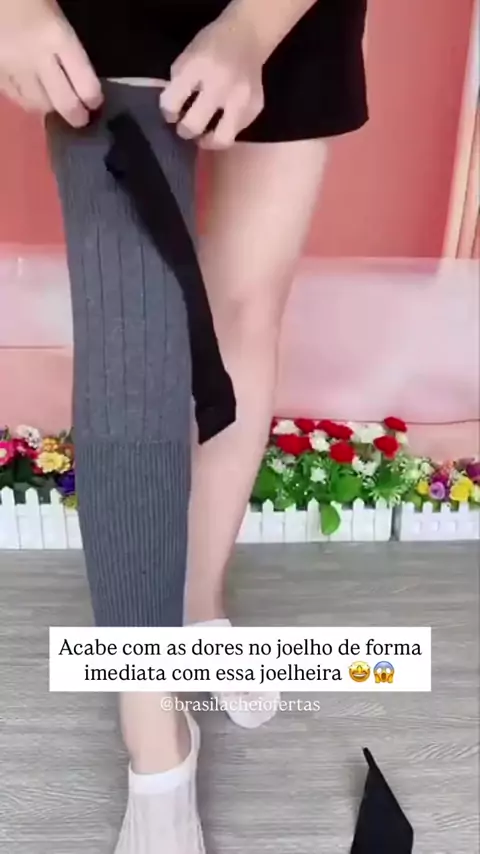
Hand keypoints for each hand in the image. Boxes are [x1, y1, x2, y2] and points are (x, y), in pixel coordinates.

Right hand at [0, 0, 101, 125]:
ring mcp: (13, 68)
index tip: (94, 101)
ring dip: (50, 106)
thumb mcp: (56, 14)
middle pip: (65, 104)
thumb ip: (68, 47)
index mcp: (58, 37)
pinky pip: (16, 98)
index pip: (86, 86)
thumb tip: (80, 81)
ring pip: (39, 106)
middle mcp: (37, 59)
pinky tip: (31, 90)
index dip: (94, 100)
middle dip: (76, 115)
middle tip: (80, 116)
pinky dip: (27, 99)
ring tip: (53, 100)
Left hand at [160, 14, 264, 148]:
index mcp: (196, 68)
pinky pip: (236, 131)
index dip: (168, 112)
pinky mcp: (255, 108)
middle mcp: (221, 85)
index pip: (171, 104)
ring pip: (222, 139)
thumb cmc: (211, 47)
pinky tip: (223, 117)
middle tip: (187, 126)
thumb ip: (177, 87)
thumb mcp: (186, 59)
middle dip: (186, 130)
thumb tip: (174, 117)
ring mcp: (241, 99)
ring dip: (209, 140)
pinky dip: (226, 128)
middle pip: (194, 126)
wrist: (247, 35)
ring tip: (205, 132)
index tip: (173, 111)